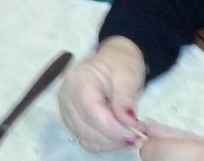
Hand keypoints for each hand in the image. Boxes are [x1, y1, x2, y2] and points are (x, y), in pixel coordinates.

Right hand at [58, 36, 147, 152]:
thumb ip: (126, 98)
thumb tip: (128, 122)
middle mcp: (67, 96)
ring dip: (110, 142)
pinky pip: (86, 139)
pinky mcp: (71, 120)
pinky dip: (104, 142)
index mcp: (79, 80)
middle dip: (114, 137)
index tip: (134, 134)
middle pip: (88, 128)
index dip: (113, 129)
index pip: (92, 113)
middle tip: (137, 134)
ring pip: (87, 138)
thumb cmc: (121, 64)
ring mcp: (66, 110)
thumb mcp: (128, 75)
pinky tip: (117, 135)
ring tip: (129, 133)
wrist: (114, 60)